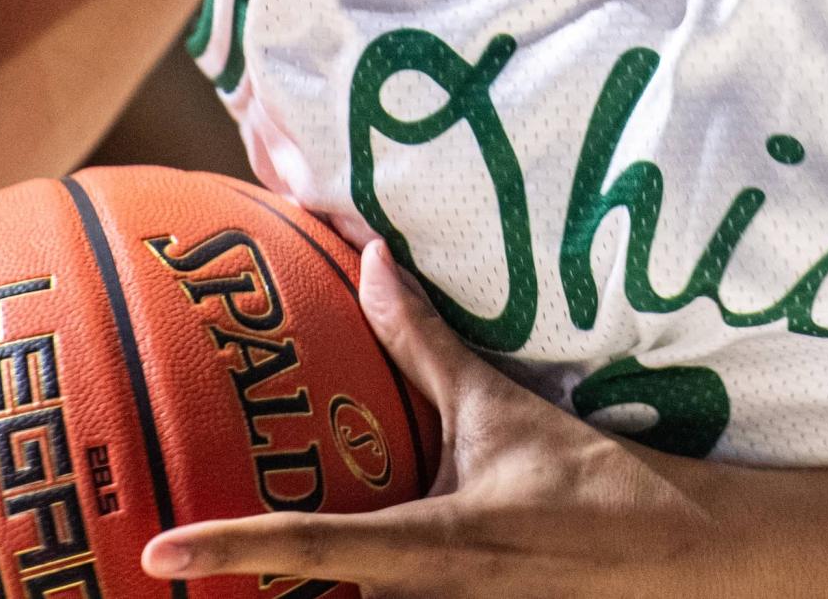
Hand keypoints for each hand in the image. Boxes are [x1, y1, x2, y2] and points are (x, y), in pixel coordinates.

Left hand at [142, 244, 714, 598]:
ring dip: (289, 594)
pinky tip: (301, 577)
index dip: (229, 548)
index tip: (157, 553)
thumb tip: (370, 261)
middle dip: (242, 593)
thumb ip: (425, 343)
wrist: (669, 555)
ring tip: (215, 580)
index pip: (309, 547)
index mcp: (426, 543)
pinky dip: (341, 589)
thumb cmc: (586, 482)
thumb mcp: (500, 409)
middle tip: (164, 573)